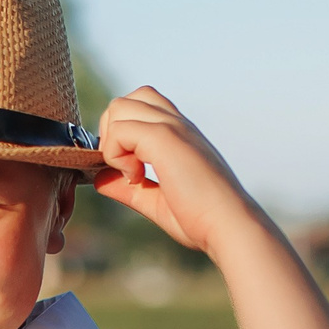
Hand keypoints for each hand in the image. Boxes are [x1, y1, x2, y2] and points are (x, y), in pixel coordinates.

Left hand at [89, 88, 262, 259]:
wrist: (228, 226)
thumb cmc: (202, 220)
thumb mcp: (156, 202)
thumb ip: (128, 189)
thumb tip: (99, 179)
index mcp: (179, 135)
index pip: (140, 107)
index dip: (122, 136)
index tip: (130, 172)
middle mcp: (177, 124)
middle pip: (124, 101)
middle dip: (110, 134)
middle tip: (125, 170)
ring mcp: (173, 126)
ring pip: (119, 107)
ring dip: (113, 142)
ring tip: (132, 174)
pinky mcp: (165, 137)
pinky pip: (120, 129)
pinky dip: (116, 155)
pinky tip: (136, 179)